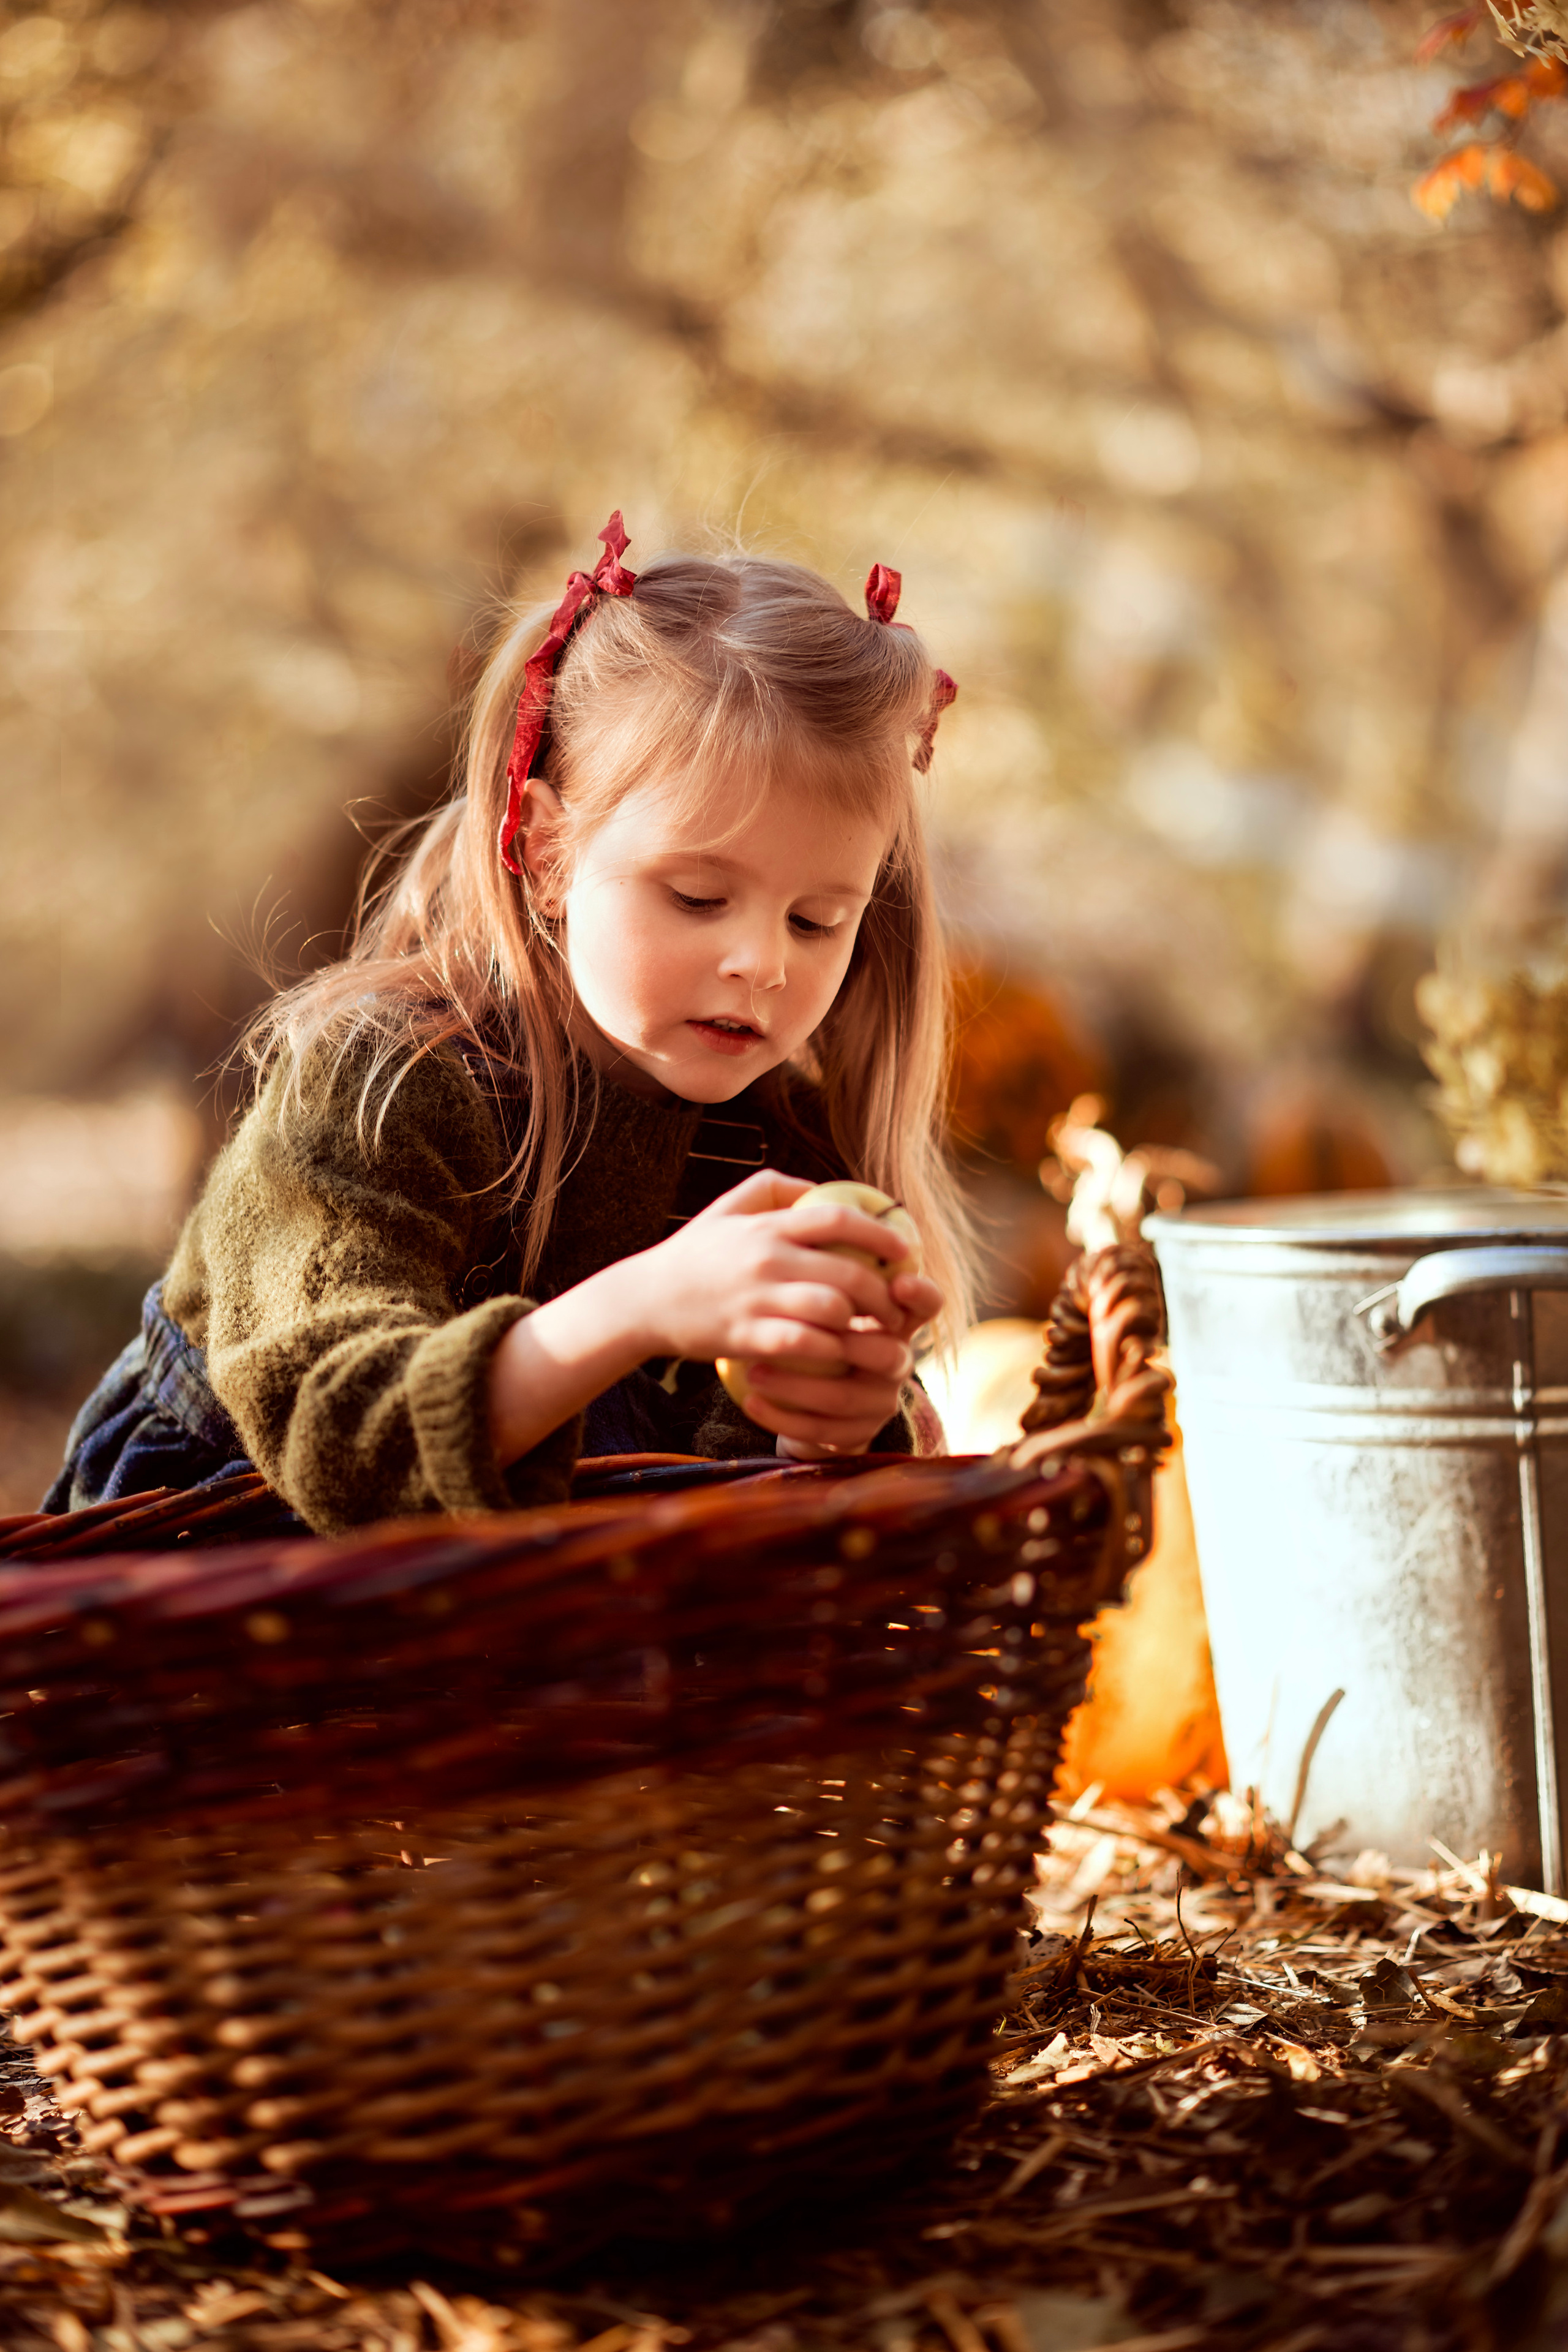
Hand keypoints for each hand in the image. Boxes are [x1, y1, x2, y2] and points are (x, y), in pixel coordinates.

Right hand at [627, 1169, 919, 1372]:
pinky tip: (838, 1354)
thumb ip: (774, 1189)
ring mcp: (757, 1300)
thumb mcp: (727, 1208)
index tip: (905, 1248)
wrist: (642, 1302)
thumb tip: (821, 1188)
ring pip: (833, 1310)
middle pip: (848, 1271)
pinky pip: (805, 1345)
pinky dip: (830, 1351)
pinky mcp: (746, 1337)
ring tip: (871, 1332)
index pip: (838, 1218)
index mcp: (767, 1227)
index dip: (881, 1232)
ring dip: (861, 1324)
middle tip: (895, 1306)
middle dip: (883, 1292)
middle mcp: (766, 1259)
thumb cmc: (692, 1255)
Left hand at [755, 1261, 942, 1455]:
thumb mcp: (822, 1291)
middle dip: (844, 1344)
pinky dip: (784, 1417)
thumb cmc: (812, 1327)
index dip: (920, 1293)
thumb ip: (823, 1253)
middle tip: (796, 1332)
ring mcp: (878, 1401)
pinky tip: (751, 1401)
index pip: (927, 1304)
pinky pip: (822, 1430)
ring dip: (798, 1386)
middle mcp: (896, 1359)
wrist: (805, 1395)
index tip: (897, 1279)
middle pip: (889, 1354)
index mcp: (894, 1320)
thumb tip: (802, 1195)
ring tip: (754, 1371)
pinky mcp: (854, 1433)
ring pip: (847, 1397)